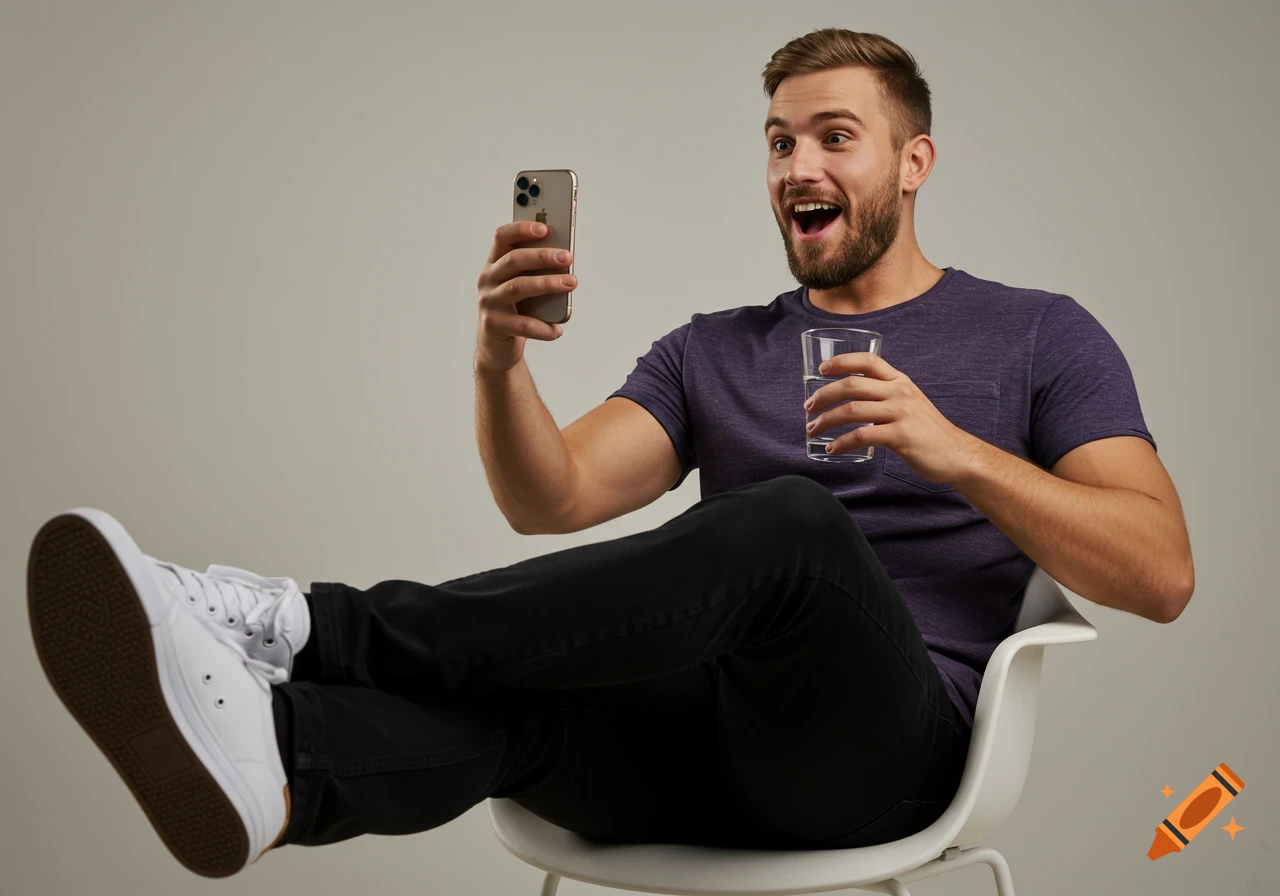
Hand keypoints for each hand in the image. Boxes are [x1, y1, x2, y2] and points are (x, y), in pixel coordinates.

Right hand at [474, 221, 576, 374]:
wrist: (497, 347)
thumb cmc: (515, 310)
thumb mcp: (523, 286)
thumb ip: (536, 272)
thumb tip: (565, 261)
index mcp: (494, 263)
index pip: (502, 237)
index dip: (521, 229)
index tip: (544, 228)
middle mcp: (488, 279)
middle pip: (514, 260)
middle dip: (542, 256)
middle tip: (567, 257)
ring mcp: (488, 302)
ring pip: (518, 287)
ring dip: (547, 283)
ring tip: (570, 283)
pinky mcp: (493, 325)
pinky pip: (522, 324)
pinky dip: (543, 327)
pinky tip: (557, 329)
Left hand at [804, 352, 978, 485]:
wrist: (957, 454)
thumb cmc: (929, 432)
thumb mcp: (910, 404)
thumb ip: (886, 397)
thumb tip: (855, 401)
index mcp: (900, 381)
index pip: (868, 360)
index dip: (842, 361)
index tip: (821, 369)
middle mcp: (899, 392)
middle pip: (852, 385)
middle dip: (824, 395)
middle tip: (808, 407)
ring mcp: (900, 413)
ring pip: (852, 410)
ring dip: (826, 420)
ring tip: (813, 429)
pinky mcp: (900, 436)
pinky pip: (862, 436)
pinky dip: (842, 443)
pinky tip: (833, 448)